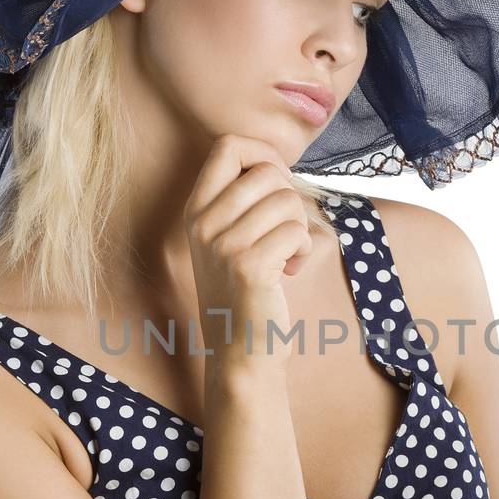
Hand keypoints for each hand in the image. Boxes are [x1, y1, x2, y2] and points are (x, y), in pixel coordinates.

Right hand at [183, 135, 314, 366]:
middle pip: (266, 172)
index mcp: (196, 210)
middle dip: (290, 197)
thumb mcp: (230, 239)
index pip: (227, 146)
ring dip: (299, 226)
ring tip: (286, 253)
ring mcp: (223, 246)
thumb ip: (243, 200)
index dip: (263, 152)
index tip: (277, 181)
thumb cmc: (245, 292)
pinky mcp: (249, 267)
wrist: (239, 351)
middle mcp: (203, 224)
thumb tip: (278, 162)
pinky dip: (302, 249)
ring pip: (287, 201)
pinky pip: (295, 231)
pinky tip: (290, 269)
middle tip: (285, 229)